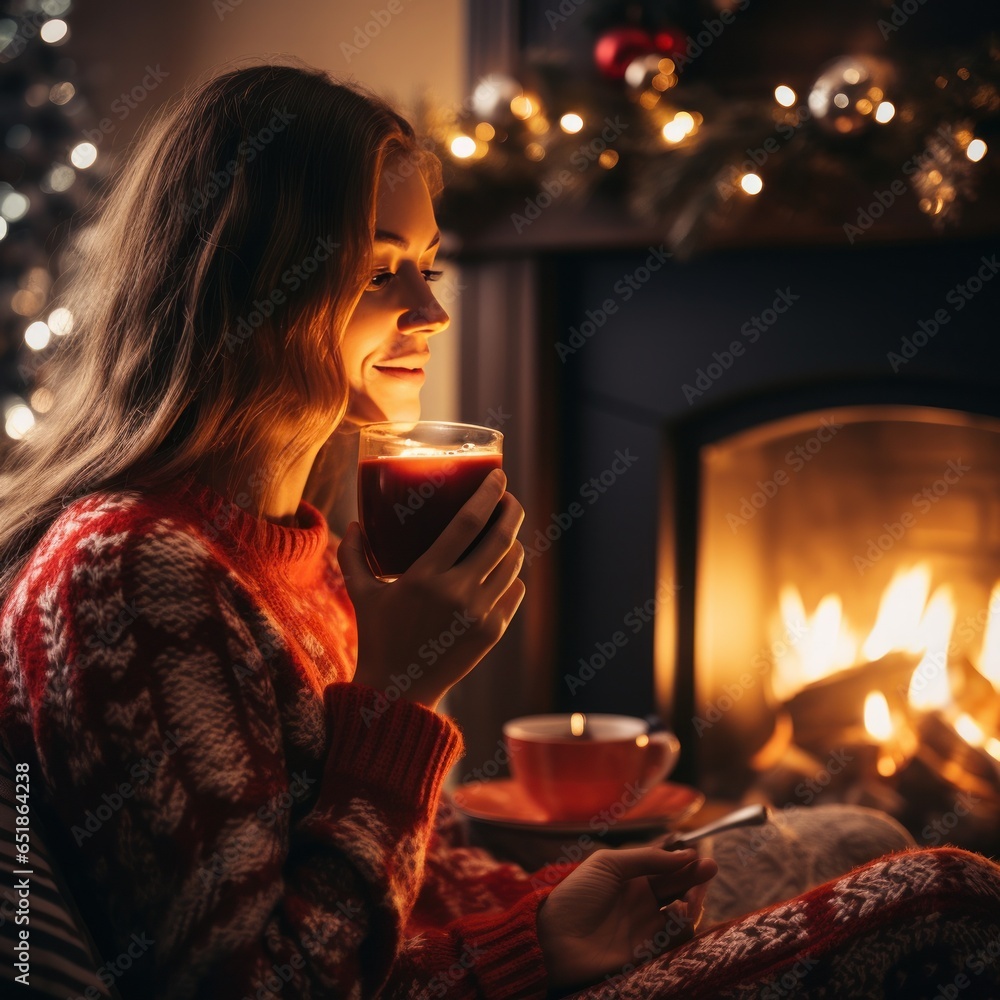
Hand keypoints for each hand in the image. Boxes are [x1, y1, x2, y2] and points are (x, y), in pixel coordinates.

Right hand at [338, 469, 525, 711]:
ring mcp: (480, 613)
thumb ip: (353, 555)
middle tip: (508, 497)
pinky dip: (512, 574)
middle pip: (501, 538)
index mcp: (425, 576)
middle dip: (511, 510)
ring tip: (505, 530)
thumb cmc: (376, 637)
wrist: (399, 692)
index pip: (468, 523)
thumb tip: (354, 523)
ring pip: (513, 563)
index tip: (498, 475)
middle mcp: (457, 592)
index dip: (488, 494)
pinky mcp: (493, 631)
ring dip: (513, 541)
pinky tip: (503, 566)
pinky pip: (514, 590)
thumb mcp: (360, 594)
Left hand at [536, 846, 717, 992]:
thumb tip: (685, 854)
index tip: (700, 855)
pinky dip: (683, 925)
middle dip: (696, 879)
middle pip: (679, 890)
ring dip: (693, 902)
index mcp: (632, 880)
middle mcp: (643, 904)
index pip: (666, 870)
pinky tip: (679, 911)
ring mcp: (647, 928)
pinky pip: (675, 939)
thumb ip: (646, 859)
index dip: (684, 863)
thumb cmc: (576, 896)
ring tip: (691, 894)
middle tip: (710, 869)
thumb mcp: (608, 865)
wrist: (555, 938)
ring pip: (683, 916)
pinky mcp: (649, 952)